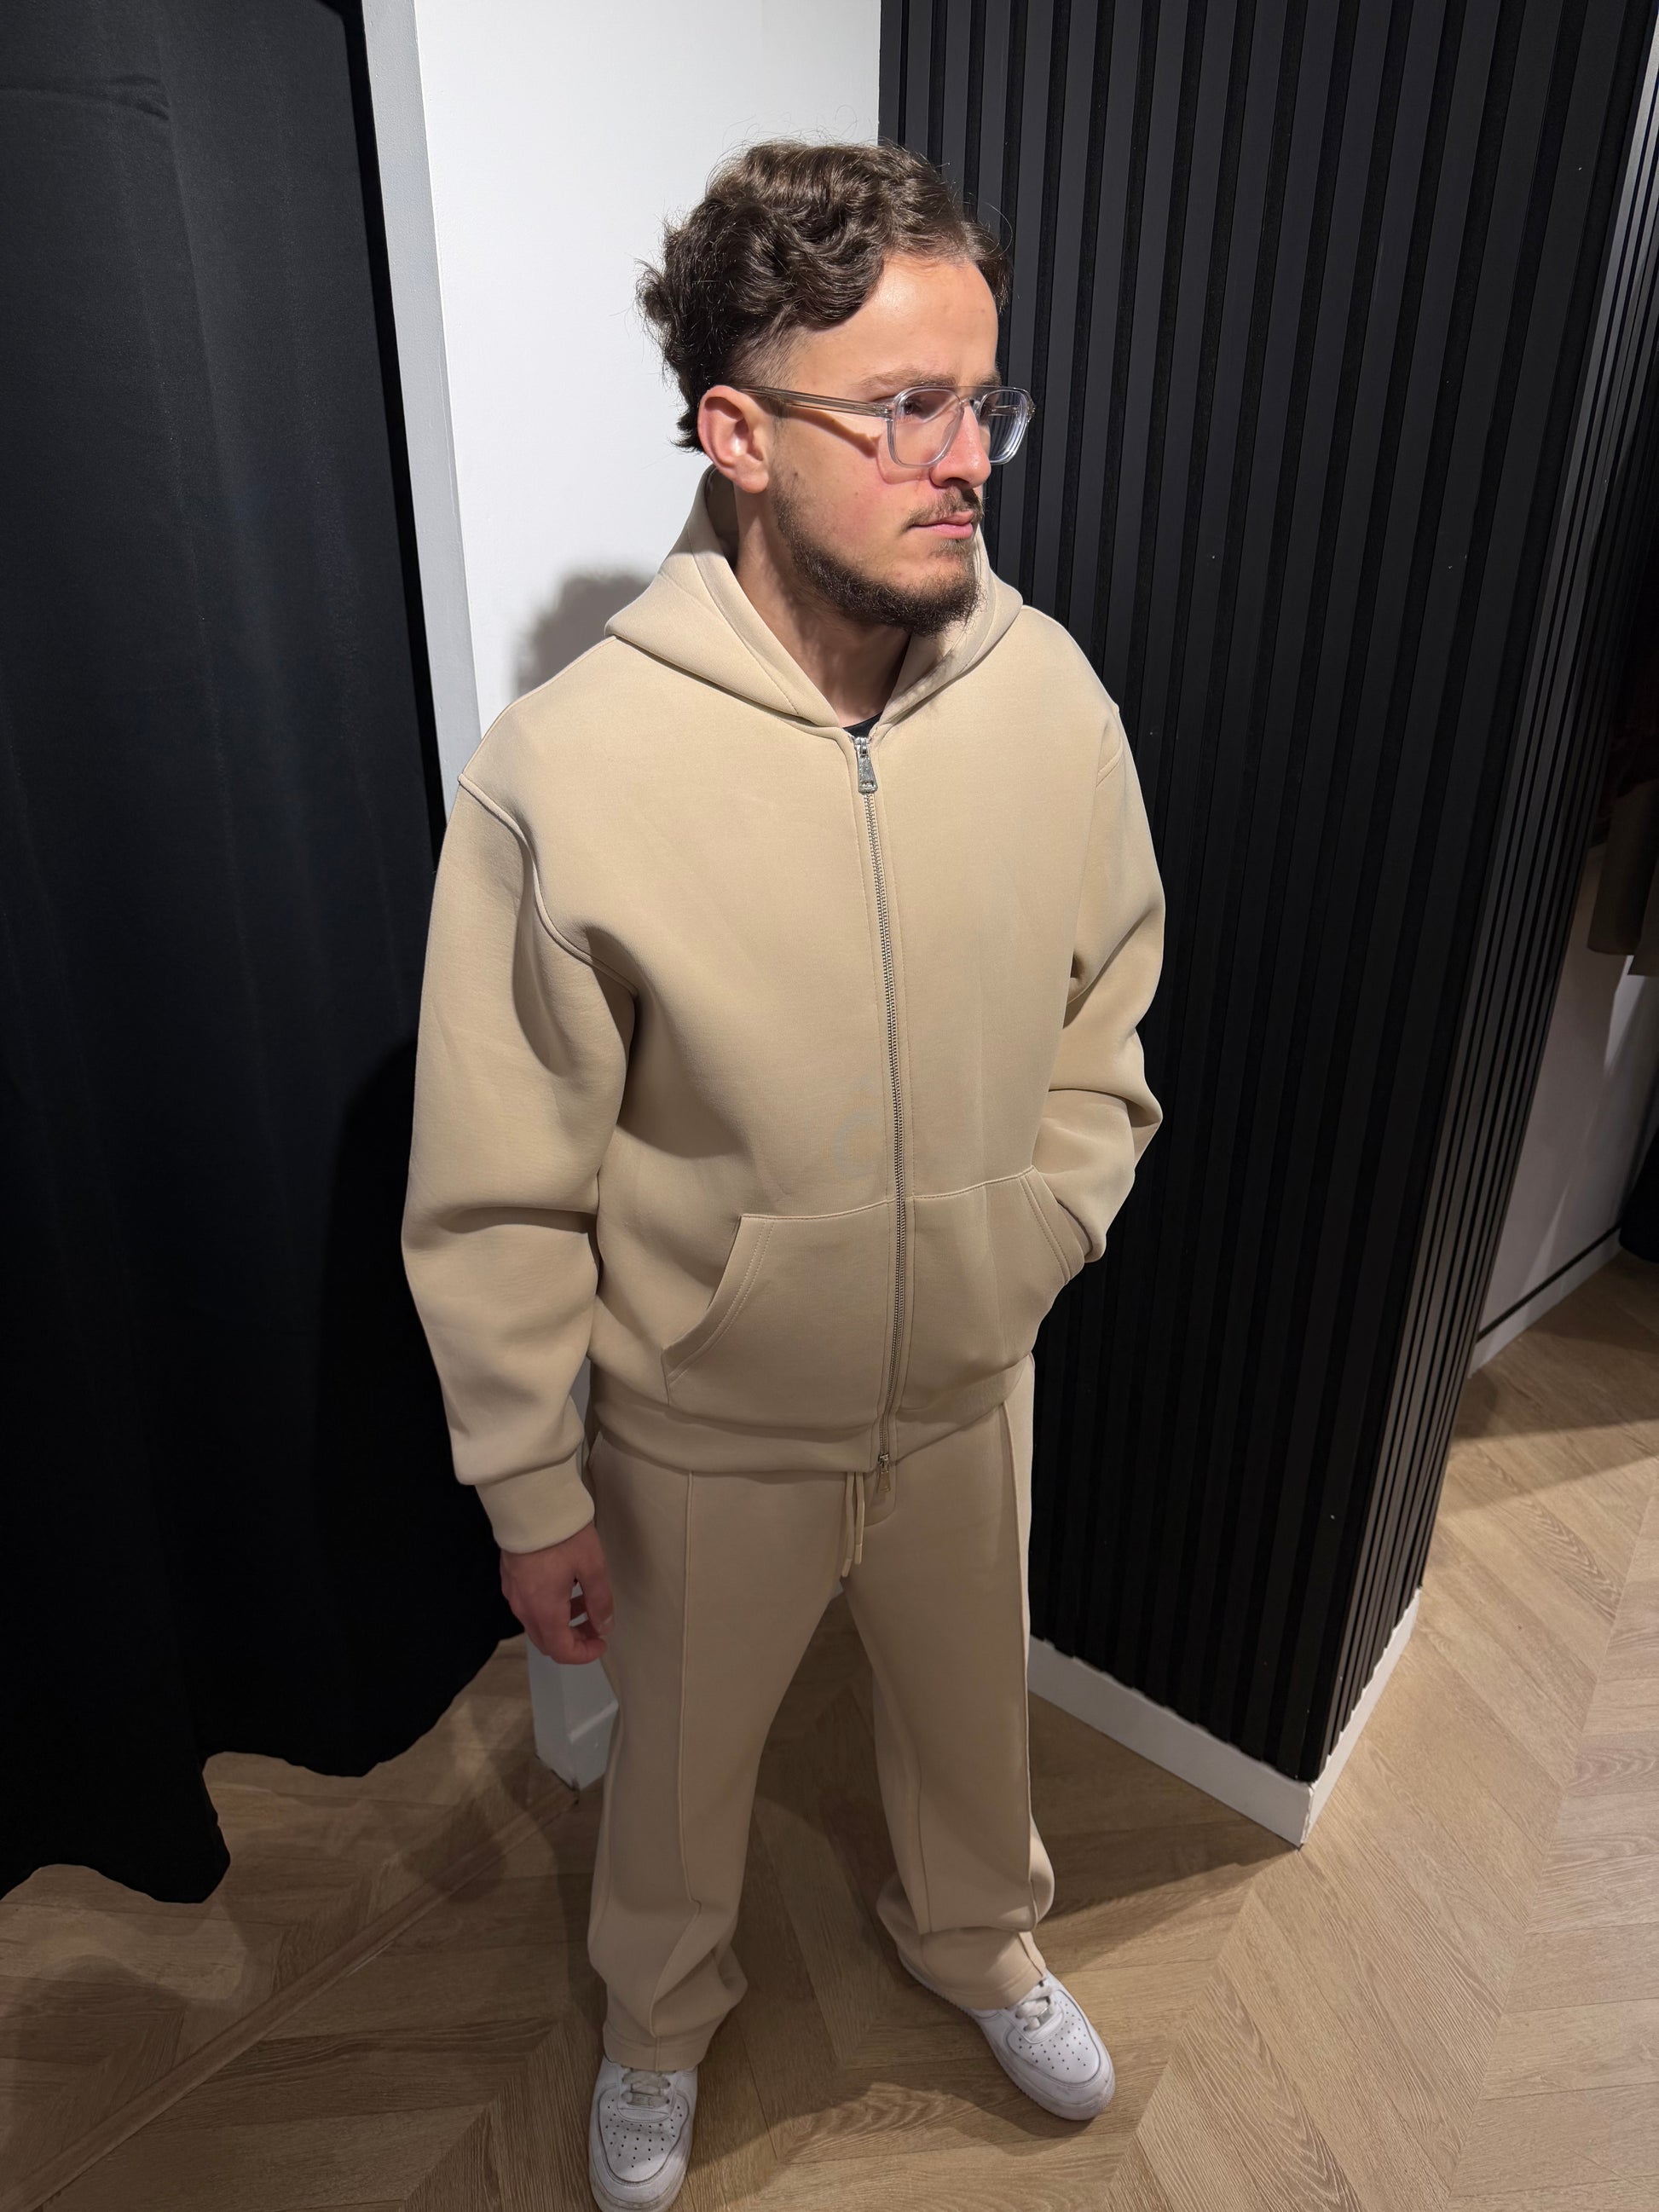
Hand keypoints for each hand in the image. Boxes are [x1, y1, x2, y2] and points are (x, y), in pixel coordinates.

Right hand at [499, 1519, 613, 1664]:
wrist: (529, 1502)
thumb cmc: (563, 1535)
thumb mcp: (592, 1566)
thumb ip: (600, 1601)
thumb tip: (604, 1627)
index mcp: (544, 1611)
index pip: (561, 1651)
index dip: (584, 1654)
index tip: (602, 1642)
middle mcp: (524, 1608)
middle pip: (547, 1641)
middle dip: (574, 1640)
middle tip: (596, 1625)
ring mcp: (513, 1592)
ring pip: (537, 1623)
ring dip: (562, 1622)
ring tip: (585, 1599)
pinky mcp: (509, 1577)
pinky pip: (529, 1605)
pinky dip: (549, 1606)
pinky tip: (565, 1584)